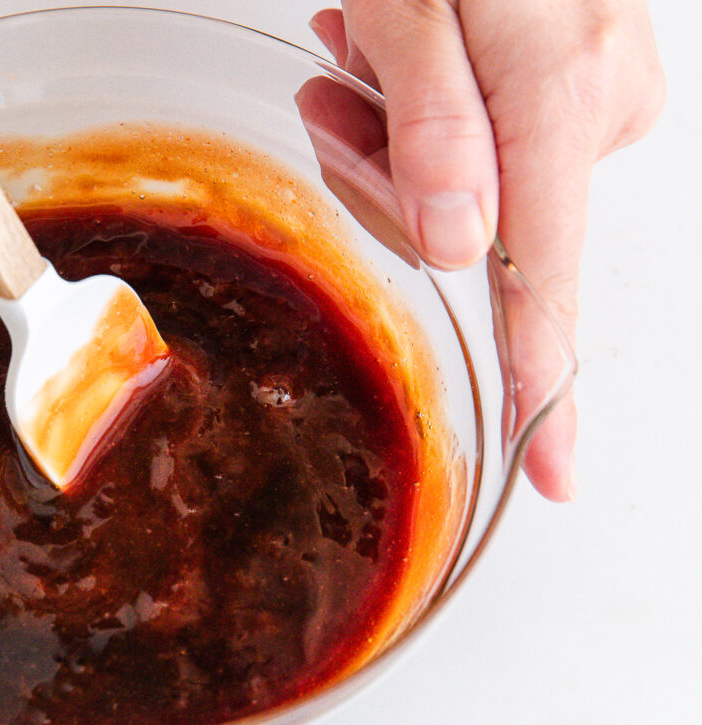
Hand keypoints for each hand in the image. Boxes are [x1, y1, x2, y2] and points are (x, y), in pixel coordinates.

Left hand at [307, 0, 664, 500]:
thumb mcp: (413, 5)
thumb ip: (433, 130)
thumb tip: (456, 250)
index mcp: (559, 101)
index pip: (547, 275)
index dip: (545, 378)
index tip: (557, 470)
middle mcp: (594, 106)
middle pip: (474, 226)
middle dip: (386, 178)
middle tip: (336, 98)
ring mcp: (591, 88)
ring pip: (467, 181)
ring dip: (392, 132)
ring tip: (360, 53)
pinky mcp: (572, 73)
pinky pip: (485, 136)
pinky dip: (421, 107)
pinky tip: (391, 50)